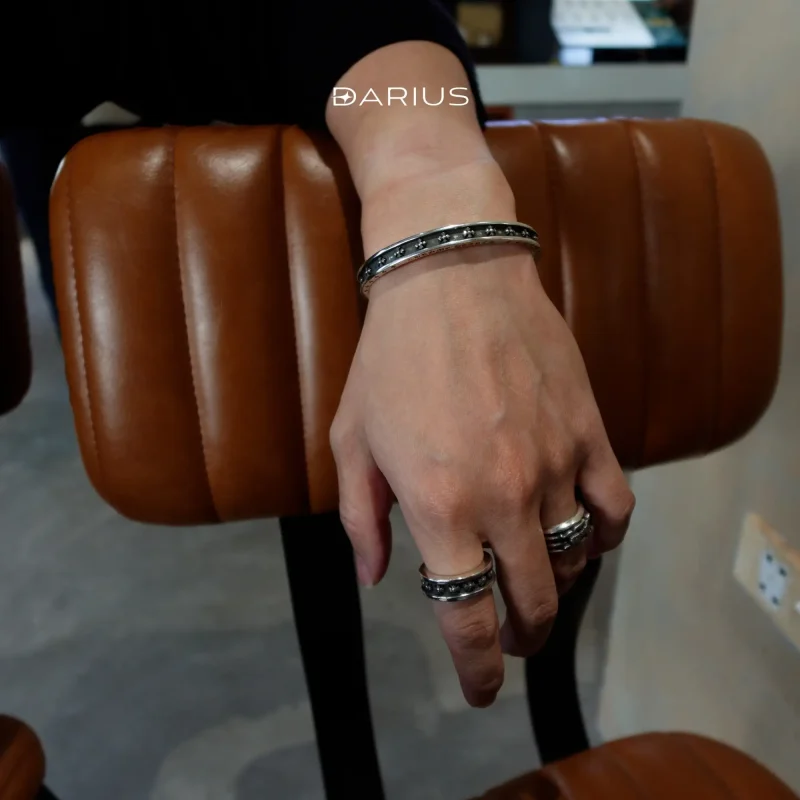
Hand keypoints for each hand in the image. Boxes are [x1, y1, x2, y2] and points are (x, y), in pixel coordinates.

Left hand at [331, 218, 634, 707]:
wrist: (451, 275)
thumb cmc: (389, 358)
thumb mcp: (351, 440)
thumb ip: (361, 518)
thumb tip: (377, 580)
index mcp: (438, 504)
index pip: (466, 615)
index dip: (475, 668)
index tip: (480, 692)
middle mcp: (504, 496)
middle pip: (532, 601)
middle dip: (522, 637)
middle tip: (509, 638)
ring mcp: (555, 465)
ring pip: (576, 561)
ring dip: (557, 587)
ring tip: (536, 582)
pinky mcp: (589, 432)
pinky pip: (616, 508)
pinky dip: (606, 538)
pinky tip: (585, 535)